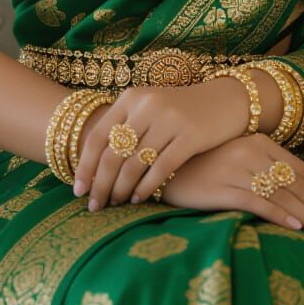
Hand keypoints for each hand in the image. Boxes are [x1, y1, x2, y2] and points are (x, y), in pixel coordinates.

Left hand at [72, 78, 254, 209]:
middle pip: (113, 154)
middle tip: (94, 206)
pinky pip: (160, 169)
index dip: (84, 166)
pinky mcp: (190, 136)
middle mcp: (147, 105)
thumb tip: (94, 168)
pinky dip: (146, 188)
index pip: (98, 136)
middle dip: (100, 185)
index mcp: (131, 97)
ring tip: (116, 203)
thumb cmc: (181, 110)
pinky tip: (139, 198)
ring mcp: (169, 120)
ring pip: (134, 164)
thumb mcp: (150, 108)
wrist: (225, 101)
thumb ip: (125, 128)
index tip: (78, 191)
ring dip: (121, 190)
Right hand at [161, 134, 303, 246]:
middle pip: (301, 186)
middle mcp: (254, 152)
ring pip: (285, 196)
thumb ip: (266, 169)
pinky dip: (279, 214)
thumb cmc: (204, 164)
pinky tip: (295, 228)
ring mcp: (238, 168)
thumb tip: (300, 198)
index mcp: (263, 143)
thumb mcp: (240, 159)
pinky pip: (257, 201)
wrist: (162, 161)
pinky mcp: (221, 187)